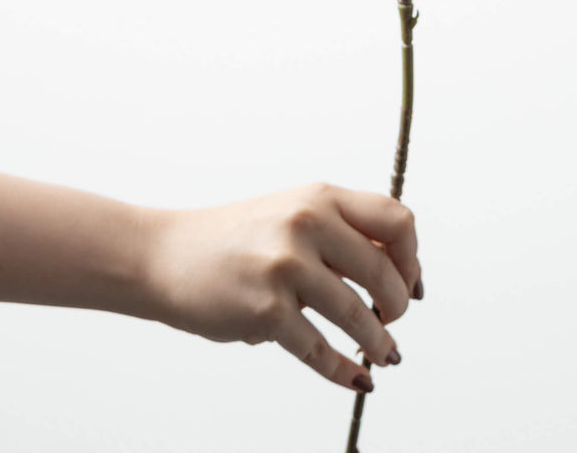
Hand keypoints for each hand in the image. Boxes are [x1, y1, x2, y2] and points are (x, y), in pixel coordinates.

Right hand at [144, 182, 420, 391]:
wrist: (164, 255)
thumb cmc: (231, 239)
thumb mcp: (289, 214)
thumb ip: (338, 233)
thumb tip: (399, 274)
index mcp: (317, 197)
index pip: (395, 220)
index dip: (412, 258)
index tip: (409, 282)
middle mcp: (305, 224)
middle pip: (384, 273)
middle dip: (397, 307)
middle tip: (391, 321)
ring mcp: (285, 267)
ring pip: (358, 316)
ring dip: (378, 344)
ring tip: (382, 354)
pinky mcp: (266, 311)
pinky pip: (321, 350)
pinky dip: (344, 371)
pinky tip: (355, 378)